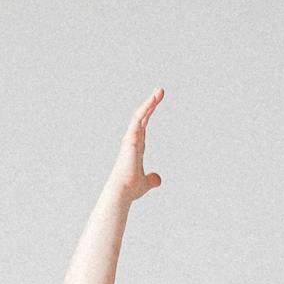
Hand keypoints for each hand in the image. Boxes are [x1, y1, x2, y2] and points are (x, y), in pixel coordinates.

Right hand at [107, 88, 164, 204]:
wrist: (122, 191)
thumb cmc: (130, 188)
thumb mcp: (146, 183)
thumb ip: (151, 179)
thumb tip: (158, 180)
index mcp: (135, 147)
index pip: (143, 126)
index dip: (149, 114)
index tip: (155, 103)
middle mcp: (132, 140)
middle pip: (142, 117)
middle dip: (151, 104)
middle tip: (160, 91)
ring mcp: (130, 138)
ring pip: (139, 115)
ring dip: (149, 102)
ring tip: (159, 91)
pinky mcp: (130, 139)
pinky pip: (138, 119)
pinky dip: (145, 108)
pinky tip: (153, 100)